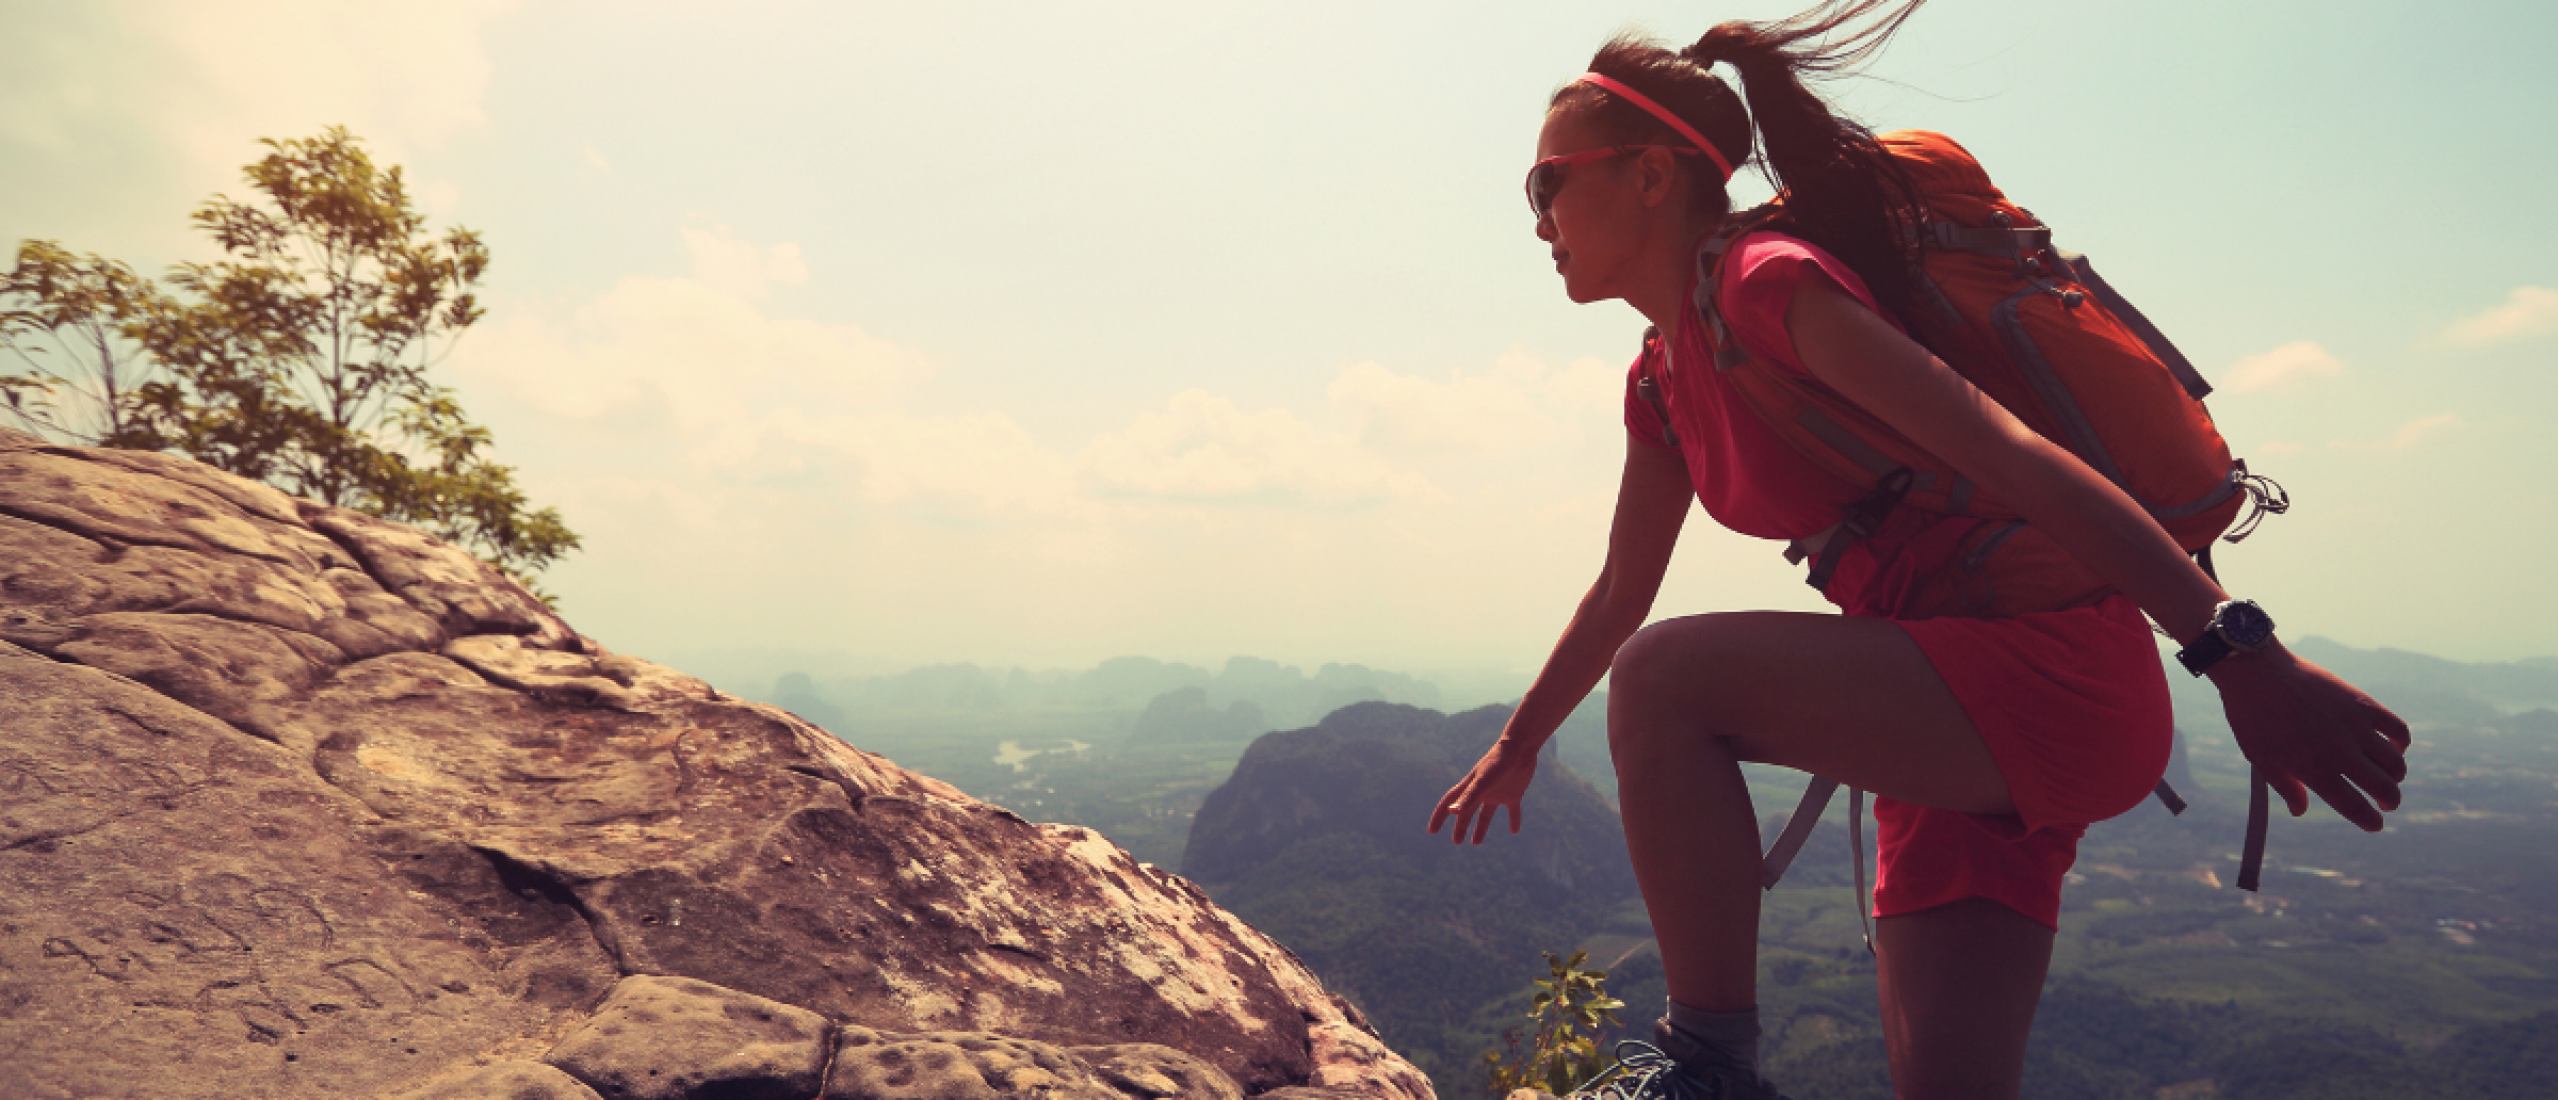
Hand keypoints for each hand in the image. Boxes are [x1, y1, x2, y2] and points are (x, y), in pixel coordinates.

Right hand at [1429, 736, 1540, 843]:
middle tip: (1456, 842)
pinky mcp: (1513, 794)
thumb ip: (1468, 797)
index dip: (1440, 816)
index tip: (1432, 831)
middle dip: (1460, 827)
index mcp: (1470, 788)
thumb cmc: (1499, 762)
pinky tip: (1514, 831)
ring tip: (1475, 843)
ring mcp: (1497, 793)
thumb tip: (1452, 812)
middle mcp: (1482, 792)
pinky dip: (1514, 820)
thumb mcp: (1483, 781)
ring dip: (1480, 828)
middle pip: (1467, 812)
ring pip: (1486, 814)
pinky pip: (1512, 811)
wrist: (1520, 748)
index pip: (1450, 803)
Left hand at [2212, 642, 2411, 830]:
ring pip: (2395, 762)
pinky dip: (2402, 742)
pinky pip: (2398, 728)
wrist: (2257, 672)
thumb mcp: (2261, 758)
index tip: (2375, 825)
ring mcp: (2356, 727)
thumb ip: (2286, 787)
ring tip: (2388, 777)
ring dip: (2396, 775)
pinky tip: (2394, 746)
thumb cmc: (2253, 717)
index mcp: (2315, 771)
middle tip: (2386, 802)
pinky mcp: (2363, 704)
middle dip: (2390, 801)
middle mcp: (2341, 753)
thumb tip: (2301, 812)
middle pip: (2384, 788)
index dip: (2370, 821)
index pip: (2354, 807)